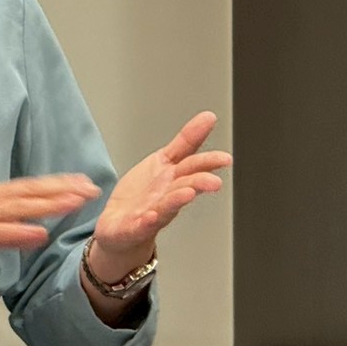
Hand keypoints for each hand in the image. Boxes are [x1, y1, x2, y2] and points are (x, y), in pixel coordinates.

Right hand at [0, 174, 100, 280]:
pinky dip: (21, 231)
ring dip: (50, 204)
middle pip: (30, 192)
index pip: (26, 188)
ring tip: (77, 202)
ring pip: (20, 207)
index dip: (55, 185)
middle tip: (91, 186)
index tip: (80, 182)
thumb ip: (2, 230)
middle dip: (62, 189)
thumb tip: (31, 231)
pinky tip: (40, 232)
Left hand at [89, 111, 231, 278]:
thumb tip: (209, 117)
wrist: (121, 228)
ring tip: (188, 193)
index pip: (193, 166)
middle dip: (199, 183)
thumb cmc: (144, 196)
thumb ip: (186, 141)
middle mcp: (166, 197)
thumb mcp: (163, 161)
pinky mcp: (133, 228)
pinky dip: (146, 222)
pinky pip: (140, 225)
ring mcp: (151, 213)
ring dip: (177, 200)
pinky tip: (150, 216)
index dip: (209, 162)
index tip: (225, 159)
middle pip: (184, 187)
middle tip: (214, 182)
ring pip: (166, 206)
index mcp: (174, 178)